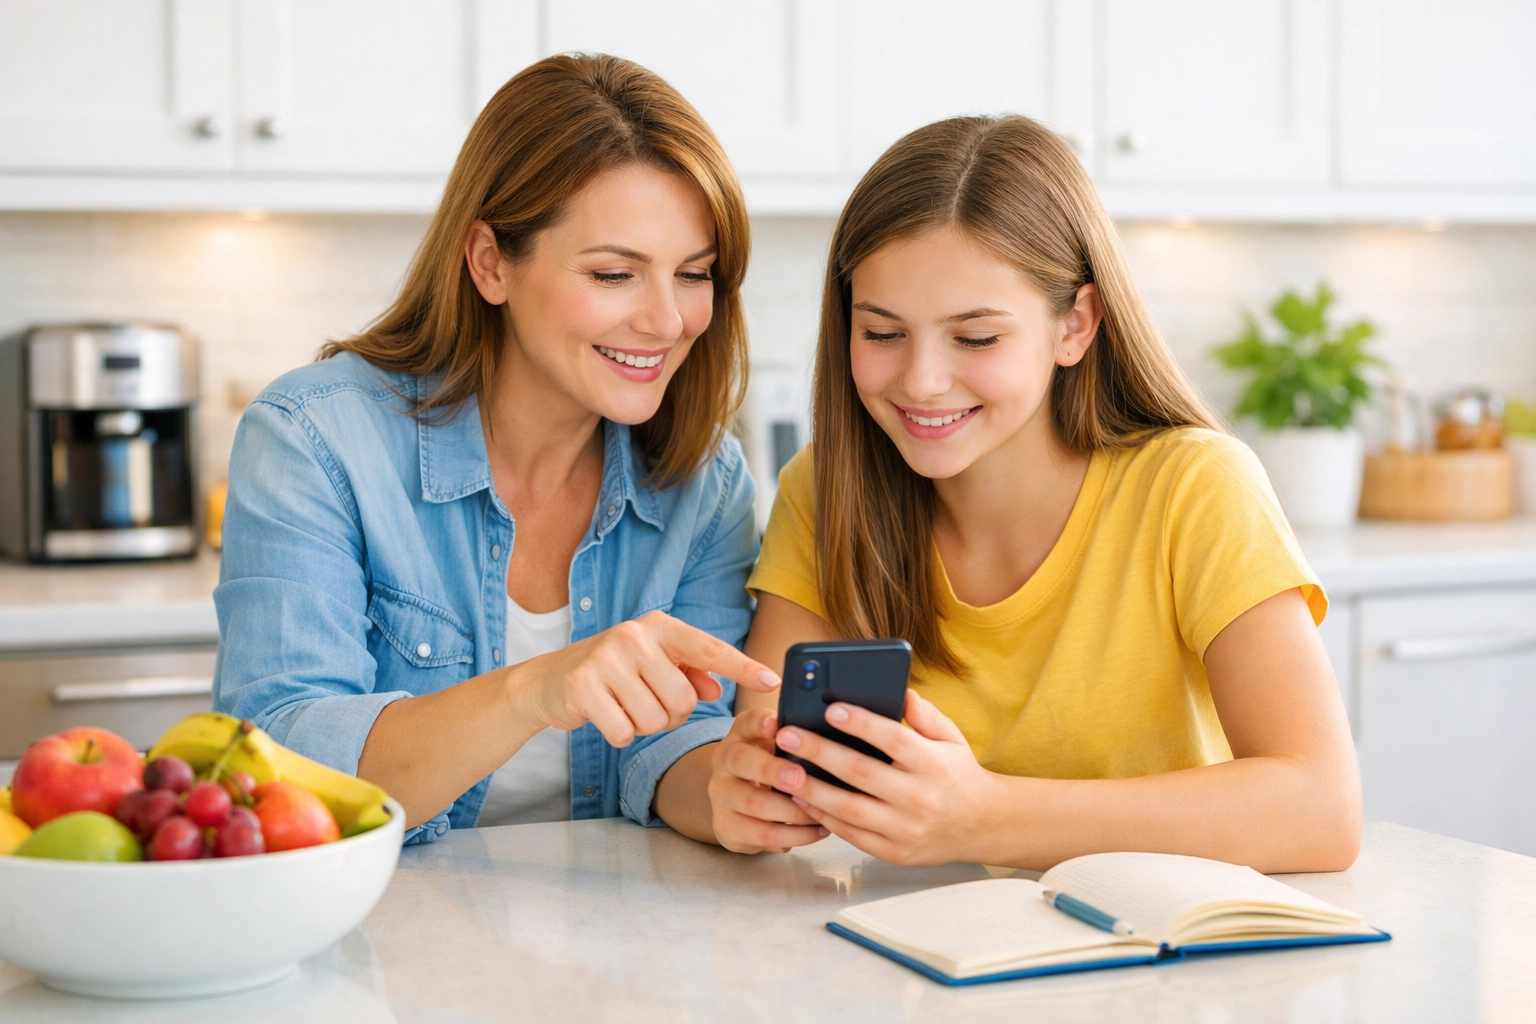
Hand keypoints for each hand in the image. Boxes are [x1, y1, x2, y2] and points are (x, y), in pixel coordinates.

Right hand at [506, 610, 780, 746]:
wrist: (549, 680)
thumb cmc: (613, 672)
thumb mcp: (652, 663)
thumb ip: (689, 672)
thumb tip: (717, 689)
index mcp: (659, 626)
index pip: (710, 648)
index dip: (742, 667)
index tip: (772, 680)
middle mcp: (634, 636)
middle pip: (684, 699)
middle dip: (671, 714)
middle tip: (646, 702)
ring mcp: (607, 659)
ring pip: (655, 719)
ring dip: (644, 725)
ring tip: (623, 705)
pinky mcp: (584, 686)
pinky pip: (625, 732)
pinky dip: (619, 734)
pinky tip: (605, 716)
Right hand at [706, 708, 828, 853]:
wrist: (735, 800)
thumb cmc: (768, 768)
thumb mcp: (774, 746)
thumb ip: (795, 737)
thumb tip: (829, 735)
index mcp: (739, 736)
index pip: (746, 722)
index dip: (760, 723)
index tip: (776, 725)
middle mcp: (723, 763)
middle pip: (742, 762)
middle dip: (773, 771)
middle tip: (801, 778)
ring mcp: (720, 798)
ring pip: (755, 805)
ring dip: (795, 810)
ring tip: (824, 811)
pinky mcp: (726, 829)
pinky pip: (764, 836)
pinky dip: (796, 835)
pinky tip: (819, 830)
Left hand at [774, 690, 1000, 865]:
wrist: (982, 826)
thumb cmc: (958, 775)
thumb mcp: (952, 738)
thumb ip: (926, 715)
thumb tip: (900, 692)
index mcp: (934, 765)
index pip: (893, 740)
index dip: (860, 723)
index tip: (830, 709)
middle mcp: (920, 798)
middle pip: (861, 773)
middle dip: (819, 752)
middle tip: (787, 735)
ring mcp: (905, 829)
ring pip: (849, 808)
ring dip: (811, 789)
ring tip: (785, 769)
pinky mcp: (894, 852)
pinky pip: (851, 834)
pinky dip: (824, 817)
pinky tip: (803, 799)